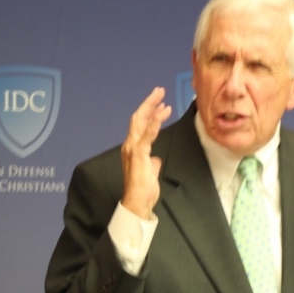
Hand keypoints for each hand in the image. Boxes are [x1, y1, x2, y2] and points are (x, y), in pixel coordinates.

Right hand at [120, 87, 172, 219]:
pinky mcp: (139, 154)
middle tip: (160, 90)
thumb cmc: (144, 189)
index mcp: (133, 148)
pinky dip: (155, 123)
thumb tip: (156, 159)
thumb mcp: (150, 171)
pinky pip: (147, 135)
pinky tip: (162, 113)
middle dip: (149, 102)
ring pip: (141, 122)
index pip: (140, 124)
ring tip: (163, 98)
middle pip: (138, 117)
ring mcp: (133, 149)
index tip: (160, 102)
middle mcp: (130, 145)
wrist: (138, 202)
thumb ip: (152, 162)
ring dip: (152, 108)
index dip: (149, 111)